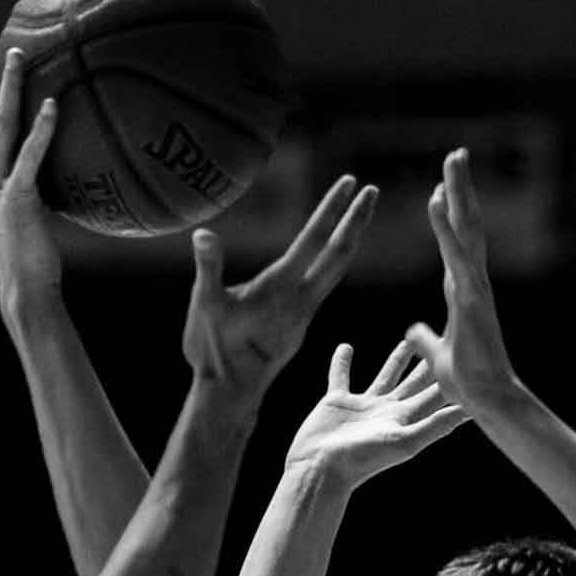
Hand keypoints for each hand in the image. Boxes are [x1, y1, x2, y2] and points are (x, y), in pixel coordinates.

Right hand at [0, 31, 62, 297]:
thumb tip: (64, 173)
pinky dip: (41, 131)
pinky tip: (53, 104)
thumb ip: (37, 190)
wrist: (25, 292)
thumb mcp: (34, 216)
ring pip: (1, 128)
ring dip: (8, 90)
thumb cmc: (34, 260)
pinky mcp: (18, 201)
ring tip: (17, 55)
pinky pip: (30, 159)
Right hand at [181, 176, 378, 399]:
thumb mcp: (205, 306)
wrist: (231, 393)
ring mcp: (303, 312)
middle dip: (356, 220)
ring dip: (350, 240)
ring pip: (335, 270)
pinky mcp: (300, 323)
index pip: (313, 241)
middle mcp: (300, 298)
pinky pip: (325, 286)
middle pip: (338, 254)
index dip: (331, 210)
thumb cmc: (213, 350)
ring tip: (359, 215)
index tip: (350, 182)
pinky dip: (335, 262)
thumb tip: (204, 234)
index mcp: (280, 288)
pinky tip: (334, 256)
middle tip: (372, 190)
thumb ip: (209, 268)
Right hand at [285, 338, 467, 488]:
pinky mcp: (336, 402)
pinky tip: (346, 347)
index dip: (449, 378)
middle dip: (430, 364)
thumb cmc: (363, 458)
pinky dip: (342, 362)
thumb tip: (469, 411)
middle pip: (416, 383)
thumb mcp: (404, 441)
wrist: (321, 468)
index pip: (434, 395)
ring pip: (386, 376)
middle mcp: (387, 412)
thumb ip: (435, 425)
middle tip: (445, 341)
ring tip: (409, 340)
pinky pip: (341, 376)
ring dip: (397, 360)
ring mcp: (363, 406)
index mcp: (405, 420)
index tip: (464, 358)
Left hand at [405, 149, 519, 409]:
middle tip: (456, 154)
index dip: (446, 218)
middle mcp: (472, 283)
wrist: (487, 399)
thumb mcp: (436, 355)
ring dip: (459, 193)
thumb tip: (413, 331)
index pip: (452, 246)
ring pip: (466, 230)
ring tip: (454, 158)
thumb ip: (425, 339)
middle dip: (460, 190)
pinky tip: (437, 200)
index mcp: (462, 294)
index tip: (440, 190)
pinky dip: (445, 227)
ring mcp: (474, 287)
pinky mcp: (470, 297)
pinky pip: (455, 254)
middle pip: (465, 227)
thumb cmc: (467, 382)